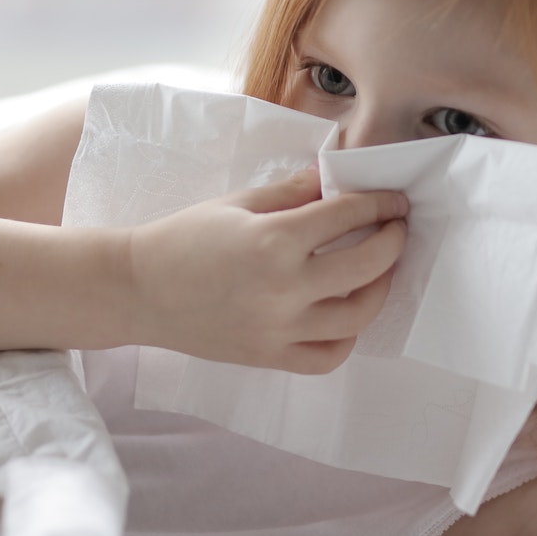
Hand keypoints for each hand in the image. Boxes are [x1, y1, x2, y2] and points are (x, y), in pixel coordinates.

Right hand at [125, 168, 408, 372]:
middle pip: (367, 265)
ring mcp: (279, 328)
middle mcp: (284, 287)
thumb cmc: (183, 239)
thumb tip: (334, 179)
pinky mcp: (269, 357)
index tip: (395, 202)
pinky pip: (328, 356)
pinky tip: (347, 315)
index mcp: (275, 239)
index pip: (348, 216)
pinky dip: (347, 337)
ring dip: (380, 289)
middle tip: (397, 230)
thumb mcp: (239, 203)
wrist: (139, 290)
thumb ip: (293, 192)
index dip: (379, 204)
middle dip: (393, 242)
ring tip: (381, 271)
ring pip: (357, 316)